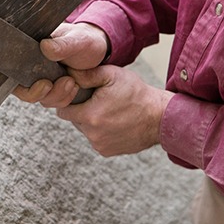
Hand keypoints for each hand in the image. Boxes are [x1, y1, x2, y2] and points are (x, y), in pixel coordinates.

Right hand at [13, 22, 108, 106]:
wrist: (99, 49)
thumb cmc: (84, 39)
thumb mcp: (76, 39)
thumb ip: (61, 45)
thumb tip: (44, 46)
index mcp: (29, 51)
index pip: (13, 72)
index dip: (21, 83)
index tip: (45, 83)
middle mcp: (32, 68)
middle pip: (24, 91)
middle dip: (42, 93)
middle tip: (62, 83)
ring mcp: (42, 80)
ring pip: (41, 99)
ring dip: (57, 95)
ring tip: (72, 82)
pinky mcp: (54, 91)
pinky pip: (53, 102)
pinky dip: (64, 99)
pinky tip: (75, 87)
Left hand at [57, 65, 173, 156]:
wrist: (161, 117)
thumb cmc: (137, 94)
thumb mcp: (112, 75)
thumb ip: (86, 74)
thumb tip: (67, 72)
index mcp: (90, 116)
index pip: (63, 110)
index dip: (69, 101)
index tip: (79, 94)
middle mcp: (92, 135)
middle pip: (74, 120)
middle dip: (82, 110)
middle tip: (98, 101)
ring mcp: (100, 145)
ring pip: (85, 130)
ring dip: (91, 121)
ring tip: (109, 110)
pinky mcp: (107, 151)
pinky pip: (96, 139)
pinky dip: (101, 131)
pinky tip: (114, 122)